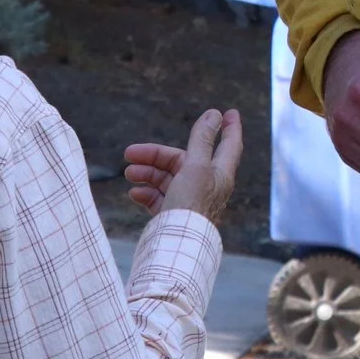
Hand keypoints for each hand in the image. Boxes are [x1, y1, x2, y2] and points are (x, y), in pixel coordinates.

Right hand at [123, 107, 242, 221]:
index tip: (230, 112)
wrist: (177, 245)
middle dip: (156, 155)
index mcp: (219, 173)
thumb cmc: (191, 205)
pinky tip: (134, 193)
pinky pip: (160, 199)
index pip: (229, 144)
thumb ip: (203, 140)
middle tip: (130, 153)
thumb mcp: (196, 166)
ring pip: (168, 179)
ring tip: (129, 174)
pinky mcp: (175, 216)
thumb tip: (214, 114)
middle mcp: (207, 186)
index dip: (230, 128)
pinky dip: (147, 193)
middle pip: (183, 160)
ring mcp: (190, 201)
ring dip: (148, 174)